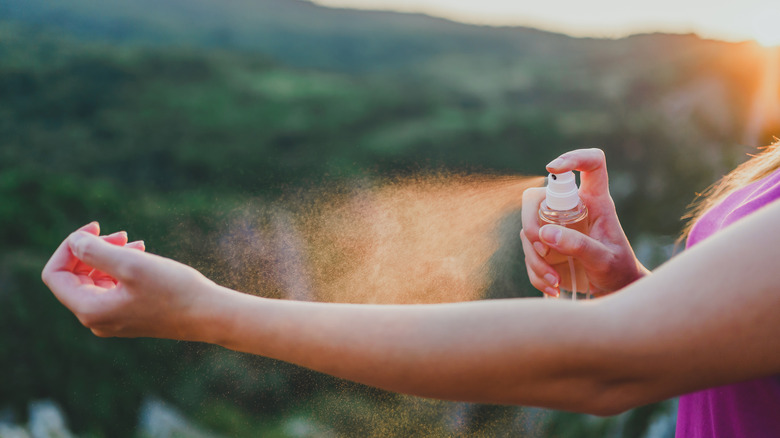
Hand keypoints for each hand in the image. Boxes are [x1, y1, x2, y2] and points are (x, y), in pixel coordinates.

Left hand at [41, 222, 218, 338]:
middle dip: (92, 249)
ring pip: (95, 279)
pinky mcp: (129, 315)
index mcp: (90, 310)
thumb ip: (96, 251)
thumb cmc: (174, 290)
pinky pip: (112, 287)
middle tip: (122, 233)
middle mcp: (96, 319)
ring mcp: (113, 319)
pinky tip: (142, 253)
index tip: (94, 228)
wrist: (209, 315)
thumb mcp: (132, 264)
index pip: (55, 275)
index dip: (68, 247)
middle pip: (74, 276)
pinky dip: (121, 267)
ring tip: (135, 241)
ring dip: (108, 255)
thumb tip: (74, 242)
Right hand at [520, 149, 648, 296]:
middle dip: (530, 221)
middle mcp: (572, 209)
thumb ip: (578, 246)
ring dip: (535, 258)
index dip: (573, 158)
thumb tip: (545, 234)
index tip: (552, 168)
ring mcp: (556, 226)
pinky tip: (552, 287)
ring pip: (528, 229)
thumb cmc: (617, 270)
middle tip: (540, 246)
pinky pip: (529, 252)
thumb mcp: (604, 261)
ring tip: (554, 281)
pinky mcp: (546, 245)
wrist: (613, 291)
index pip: (591, 166)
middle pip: (537, 197)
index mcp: (595, 202)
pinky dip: (535, 272)